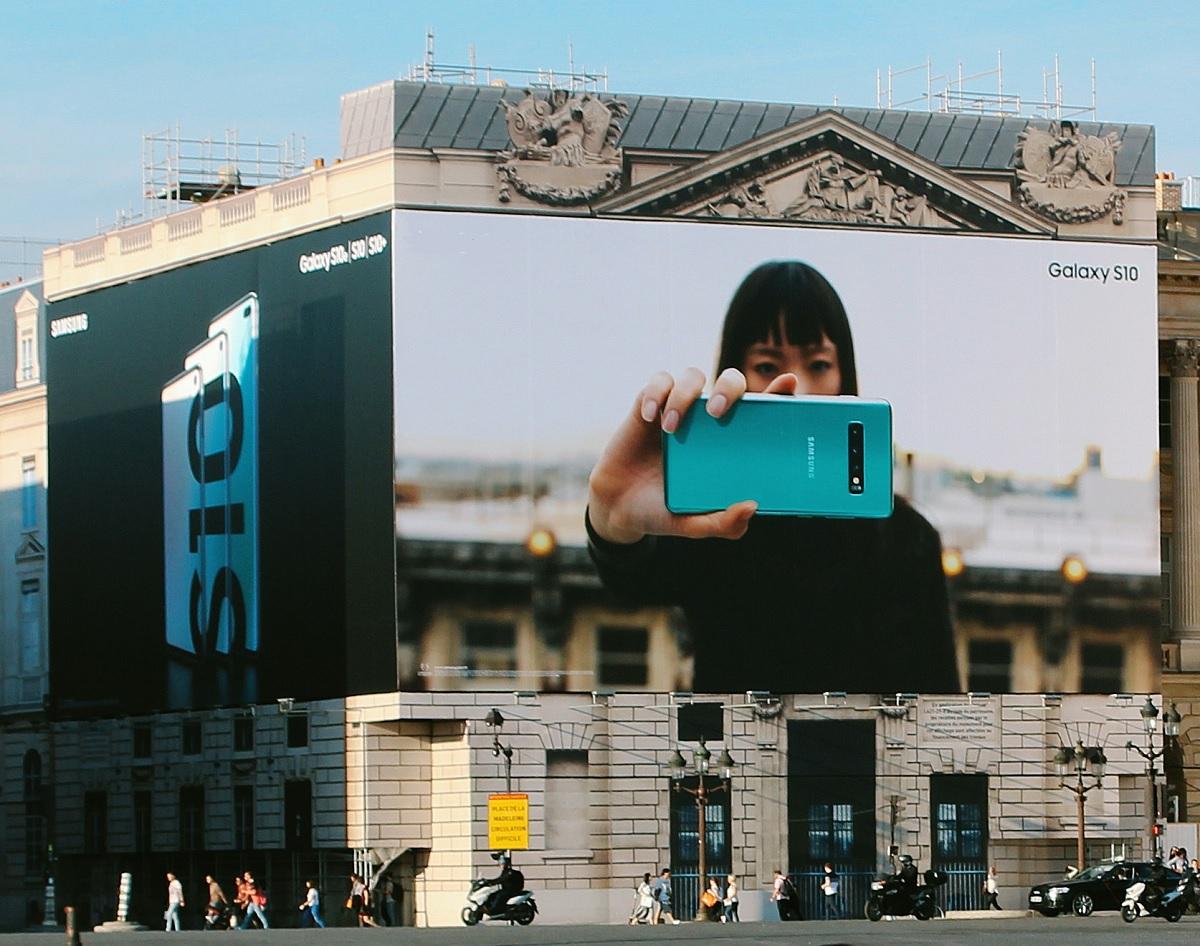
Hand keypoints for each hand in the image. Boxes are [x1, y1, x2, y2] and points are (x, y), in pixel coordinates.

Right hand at [588, 368, 801, 542]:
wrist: (620, 508)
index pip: (761, 410)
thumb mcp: (694, 525)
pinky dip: (656, 394)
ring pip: (693, 376)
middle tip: (718, 413)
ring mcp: (679, 410)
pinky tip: (650, 418)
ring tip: (671, 428)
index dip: (779, 392)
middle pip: (731, 382)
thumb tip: (751, 507)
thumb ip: (723, 523)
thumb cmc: (663, 510)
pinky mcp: (649, 405)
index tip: (790, 383)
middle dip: (729, 388)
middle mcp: (707, 420)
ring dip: (686, 394)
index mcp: (729, 443)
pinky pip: (657, 382)